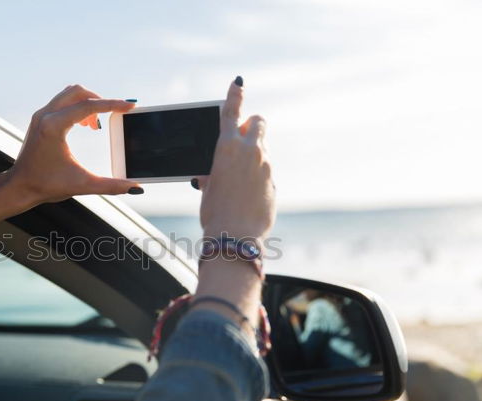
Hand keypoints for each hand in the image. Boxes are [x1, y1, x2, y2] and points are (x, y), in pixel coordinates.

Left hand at [0, 85, 140, 209]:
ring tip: (95, 126)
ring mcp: (41, 115)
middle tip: (112, 116)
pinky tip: (85, 125)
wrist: (20, 187)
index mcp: (54, 127)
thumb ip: (111, 185)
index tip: (129, 105)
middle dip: (100, 100)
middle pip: (78, 92)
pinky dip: (77, 107)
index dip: (112, 105)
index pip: (88, 106)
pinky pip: (62, 102)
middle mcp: (45, 115)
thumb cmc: (46, 185)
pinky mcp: (40, 119)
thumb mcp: (82, 185)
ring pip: (70, 94)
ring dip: (88, 103)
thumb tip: (135, 187)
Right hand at [196, 79, 274, 239]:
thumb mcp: (207, 188)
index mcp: (226, 147)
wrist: (235, 236)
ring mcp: (265, 165)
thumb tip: (210, 174)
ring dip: (253, 156)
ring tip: (239, 182)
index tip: (238, 83)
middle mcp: (249, 151)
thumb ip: (212, 172)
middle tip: (243, 140)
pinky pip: (265, 171)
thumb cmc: (215, 213)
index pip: (232, 112)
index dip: (234, 95)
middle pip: (258, 122)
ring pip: (262, 149)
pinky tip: (247, 196)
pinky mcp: (273, 181)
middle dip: (252, 126)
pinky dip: (257, 177)